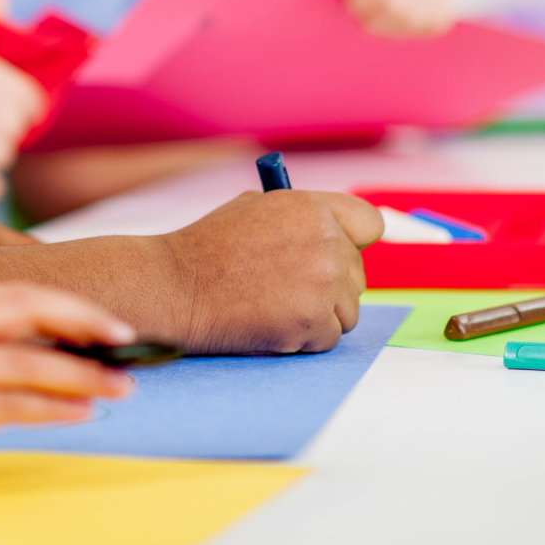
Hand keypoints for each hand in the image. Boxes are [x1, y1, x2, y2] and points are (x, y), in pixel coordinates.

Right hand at [0, 284, 133, 467]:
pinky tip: (81, 412)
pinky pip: (11, 403)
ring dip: (84, 373)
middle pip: (33, 310)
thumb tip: (3, 354)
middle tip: (128, 337)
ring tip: (122, 386)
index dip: (65, 302)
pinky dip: (53, 406)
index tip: (101, 317)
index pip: (16, 290)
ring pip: (32, 360)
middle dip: (86, 322)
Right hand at [154, 189, 384, 354]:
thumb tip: (338, 235)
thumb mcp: (254, 208)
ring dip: (319, 313)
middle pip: (358, 273)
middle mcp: (325, 241)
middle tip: (287, 285)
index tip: (341, 251)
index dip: (354, 239)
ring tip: (272, 302)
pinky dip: (304, 337)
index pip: (369, 223)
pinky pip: (329, 337)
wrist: (176, 286)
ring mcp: (323, 283)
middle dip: (330, 283)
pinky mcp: (315, 321)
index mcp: (309, 207)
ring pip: (348, 310)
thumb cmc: (208, 248)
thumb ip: (301, 218)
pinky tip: (269, 321)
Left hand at [315, 0, 453, 35]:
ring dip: (396, 28)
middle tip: (364, 18)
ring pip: (418, 18)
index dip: (359, 6)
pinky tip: (400, 21)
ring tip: (380, 19)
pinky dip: (417, 29)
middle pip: (398, 8)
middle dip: (377, 21)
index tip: (349, 5)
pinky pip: (437, 20)